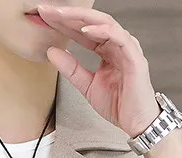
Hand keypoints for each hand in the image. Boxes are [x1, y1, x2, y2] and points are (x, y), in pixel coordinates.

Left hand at [36, 4, 159, 137]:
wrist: (136, 122)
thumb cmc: (119, 104)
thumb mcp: (86, 85)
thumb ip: (70, 68)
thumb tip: (51, 52)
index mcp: (106, 50)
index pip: (82, 30)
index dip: (63, 23)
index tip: (45, 18)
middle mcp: (116, 45)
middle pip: (91, 21)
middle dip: (69, 14)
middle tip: (48, 10)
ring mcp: (126, 48)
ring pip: (105, 23)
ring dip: (82, 17)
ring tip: (62, 14)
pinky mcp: (134, 57)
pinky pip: (118, 37)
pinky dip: (102, 31)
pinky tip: (85, 28)